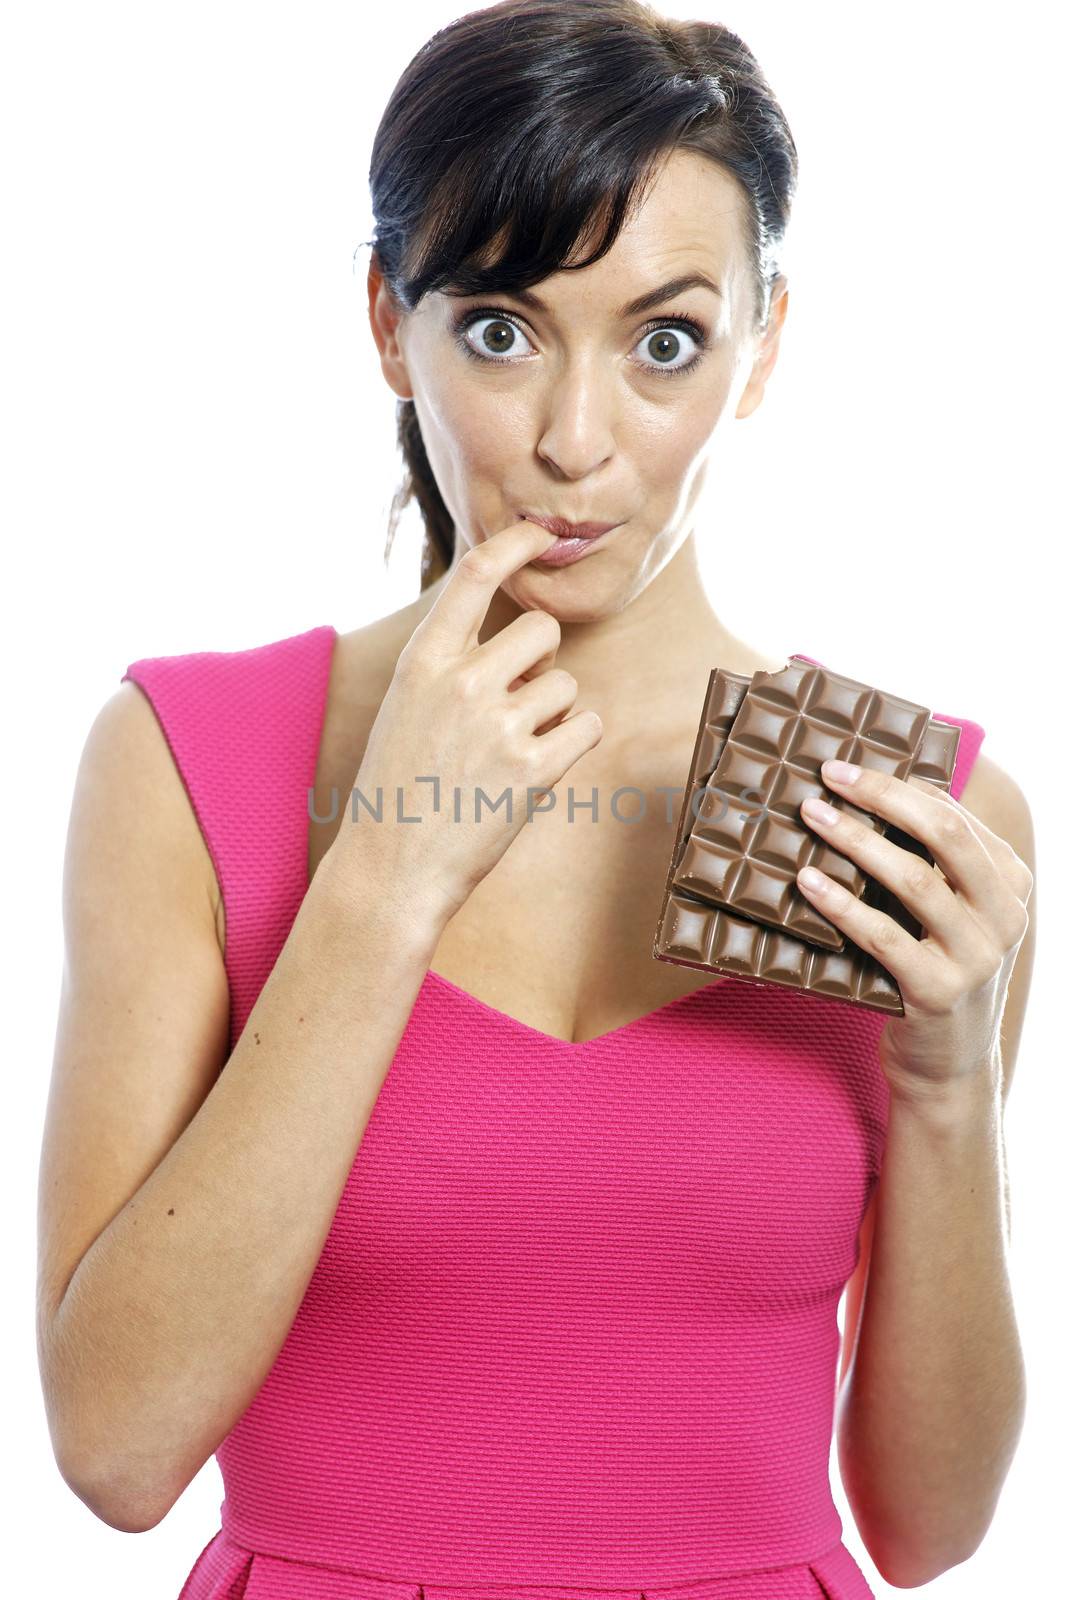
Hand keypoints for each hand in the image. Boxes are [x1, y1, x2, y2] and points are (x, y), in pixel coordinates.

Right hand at [331, 519, 603, 928]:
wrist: (392, 869)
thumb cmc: (400, 789)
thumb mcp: (405, 708)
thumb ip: (450, 665)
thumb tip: (519, 634)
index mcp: (423, 662)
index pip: (475, 575)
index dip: (516, 544)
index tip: (542, 534)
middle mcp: (461, 683)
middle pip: (542, 631)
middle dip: (542, 664)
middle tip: (516, 706)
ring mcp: (499, 725)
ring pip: (566, 685)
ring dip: (555, 714)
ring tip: (512, 752)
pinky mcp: (534, 769)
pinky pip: (588, 727)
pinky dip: (576, 743)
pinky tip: (540, 768)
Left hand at [794, 758, 1032, 1099]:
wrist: (949, 1061)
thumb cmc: (937, 967)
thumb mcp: (952, 912)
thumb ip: (932, 862)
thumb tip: (871, 791)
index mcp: (1010, 881)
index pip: (955, 814)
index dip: (898, 784)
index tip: (848, 766)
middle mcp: (1004, 914)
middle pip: (944, 833)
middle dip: (882, 796)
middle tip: (828, 776)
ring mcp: (976, 955)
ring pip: (914, 880)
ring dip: (855, 842)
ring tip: (811, 817)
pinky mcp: (939, 991)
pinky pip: (883, 937)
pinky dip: (841, 905)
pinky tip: (806, 882)